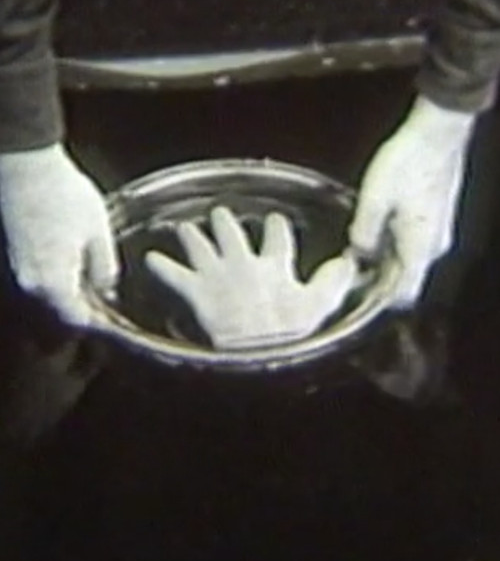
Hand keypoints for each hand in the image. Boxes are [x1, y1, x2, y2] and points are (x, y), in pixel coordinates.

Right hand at [0, 143, 118, 325]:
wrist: (19, 160)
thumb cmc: (59, 191)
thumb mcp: (97, 231)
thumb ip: (104, 271)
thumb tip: (107, 293)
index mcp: (50, 285)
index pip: (76, 325)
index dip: (98, 327)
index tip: (113, 322)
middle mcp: (24, 289)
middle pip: (50, 330)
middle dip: (75, 326)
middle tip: (99, 313)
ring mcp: (9, 280)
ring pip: (34, 316)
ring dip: (57, 314)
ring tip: (81, 297)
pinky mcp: (4, 268)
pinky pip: (25, 295)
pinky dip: (43, 298)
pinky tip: (61, 281)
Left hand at [145, 206, 359, 349]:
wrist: (255, 347)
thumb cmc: (288, 331)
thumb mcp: (319, 305)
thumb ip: (332, 282)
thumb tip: (349, 262)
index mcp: (273, 266)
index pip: (278, 238)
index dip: (277, 228)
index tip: (275, 220)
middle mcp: (242, 263)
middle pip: (232, 235)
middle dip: (225, 223)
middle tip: (220, 213)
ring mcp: (217, 275)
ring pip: (201, 248)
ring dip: (192, 237)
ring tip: (183, 229)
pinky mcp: (196, 291)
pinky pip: (175, 275)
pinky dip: (162, 267)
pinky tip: (150, 259)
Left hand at [349, 95, 475, 307]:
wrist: (438, 130)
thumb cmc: (410, 160)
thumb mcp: (374, 199)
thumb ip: (362, 233)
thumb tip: (356, 253)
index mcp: (420, 248)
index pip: (401, 294)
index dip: (375, 298)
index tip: (352, 289)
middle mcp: (434, 245)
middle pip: (404, 279)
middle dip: (375, 278)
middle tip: (348, 267)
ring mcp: (438, 231)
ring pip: (408, 260)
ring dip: (382, 259)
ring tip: (355, 247)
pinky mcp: (436, 216)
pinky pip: (413, 242)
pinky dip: (392, 243)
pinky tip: (372, 228)